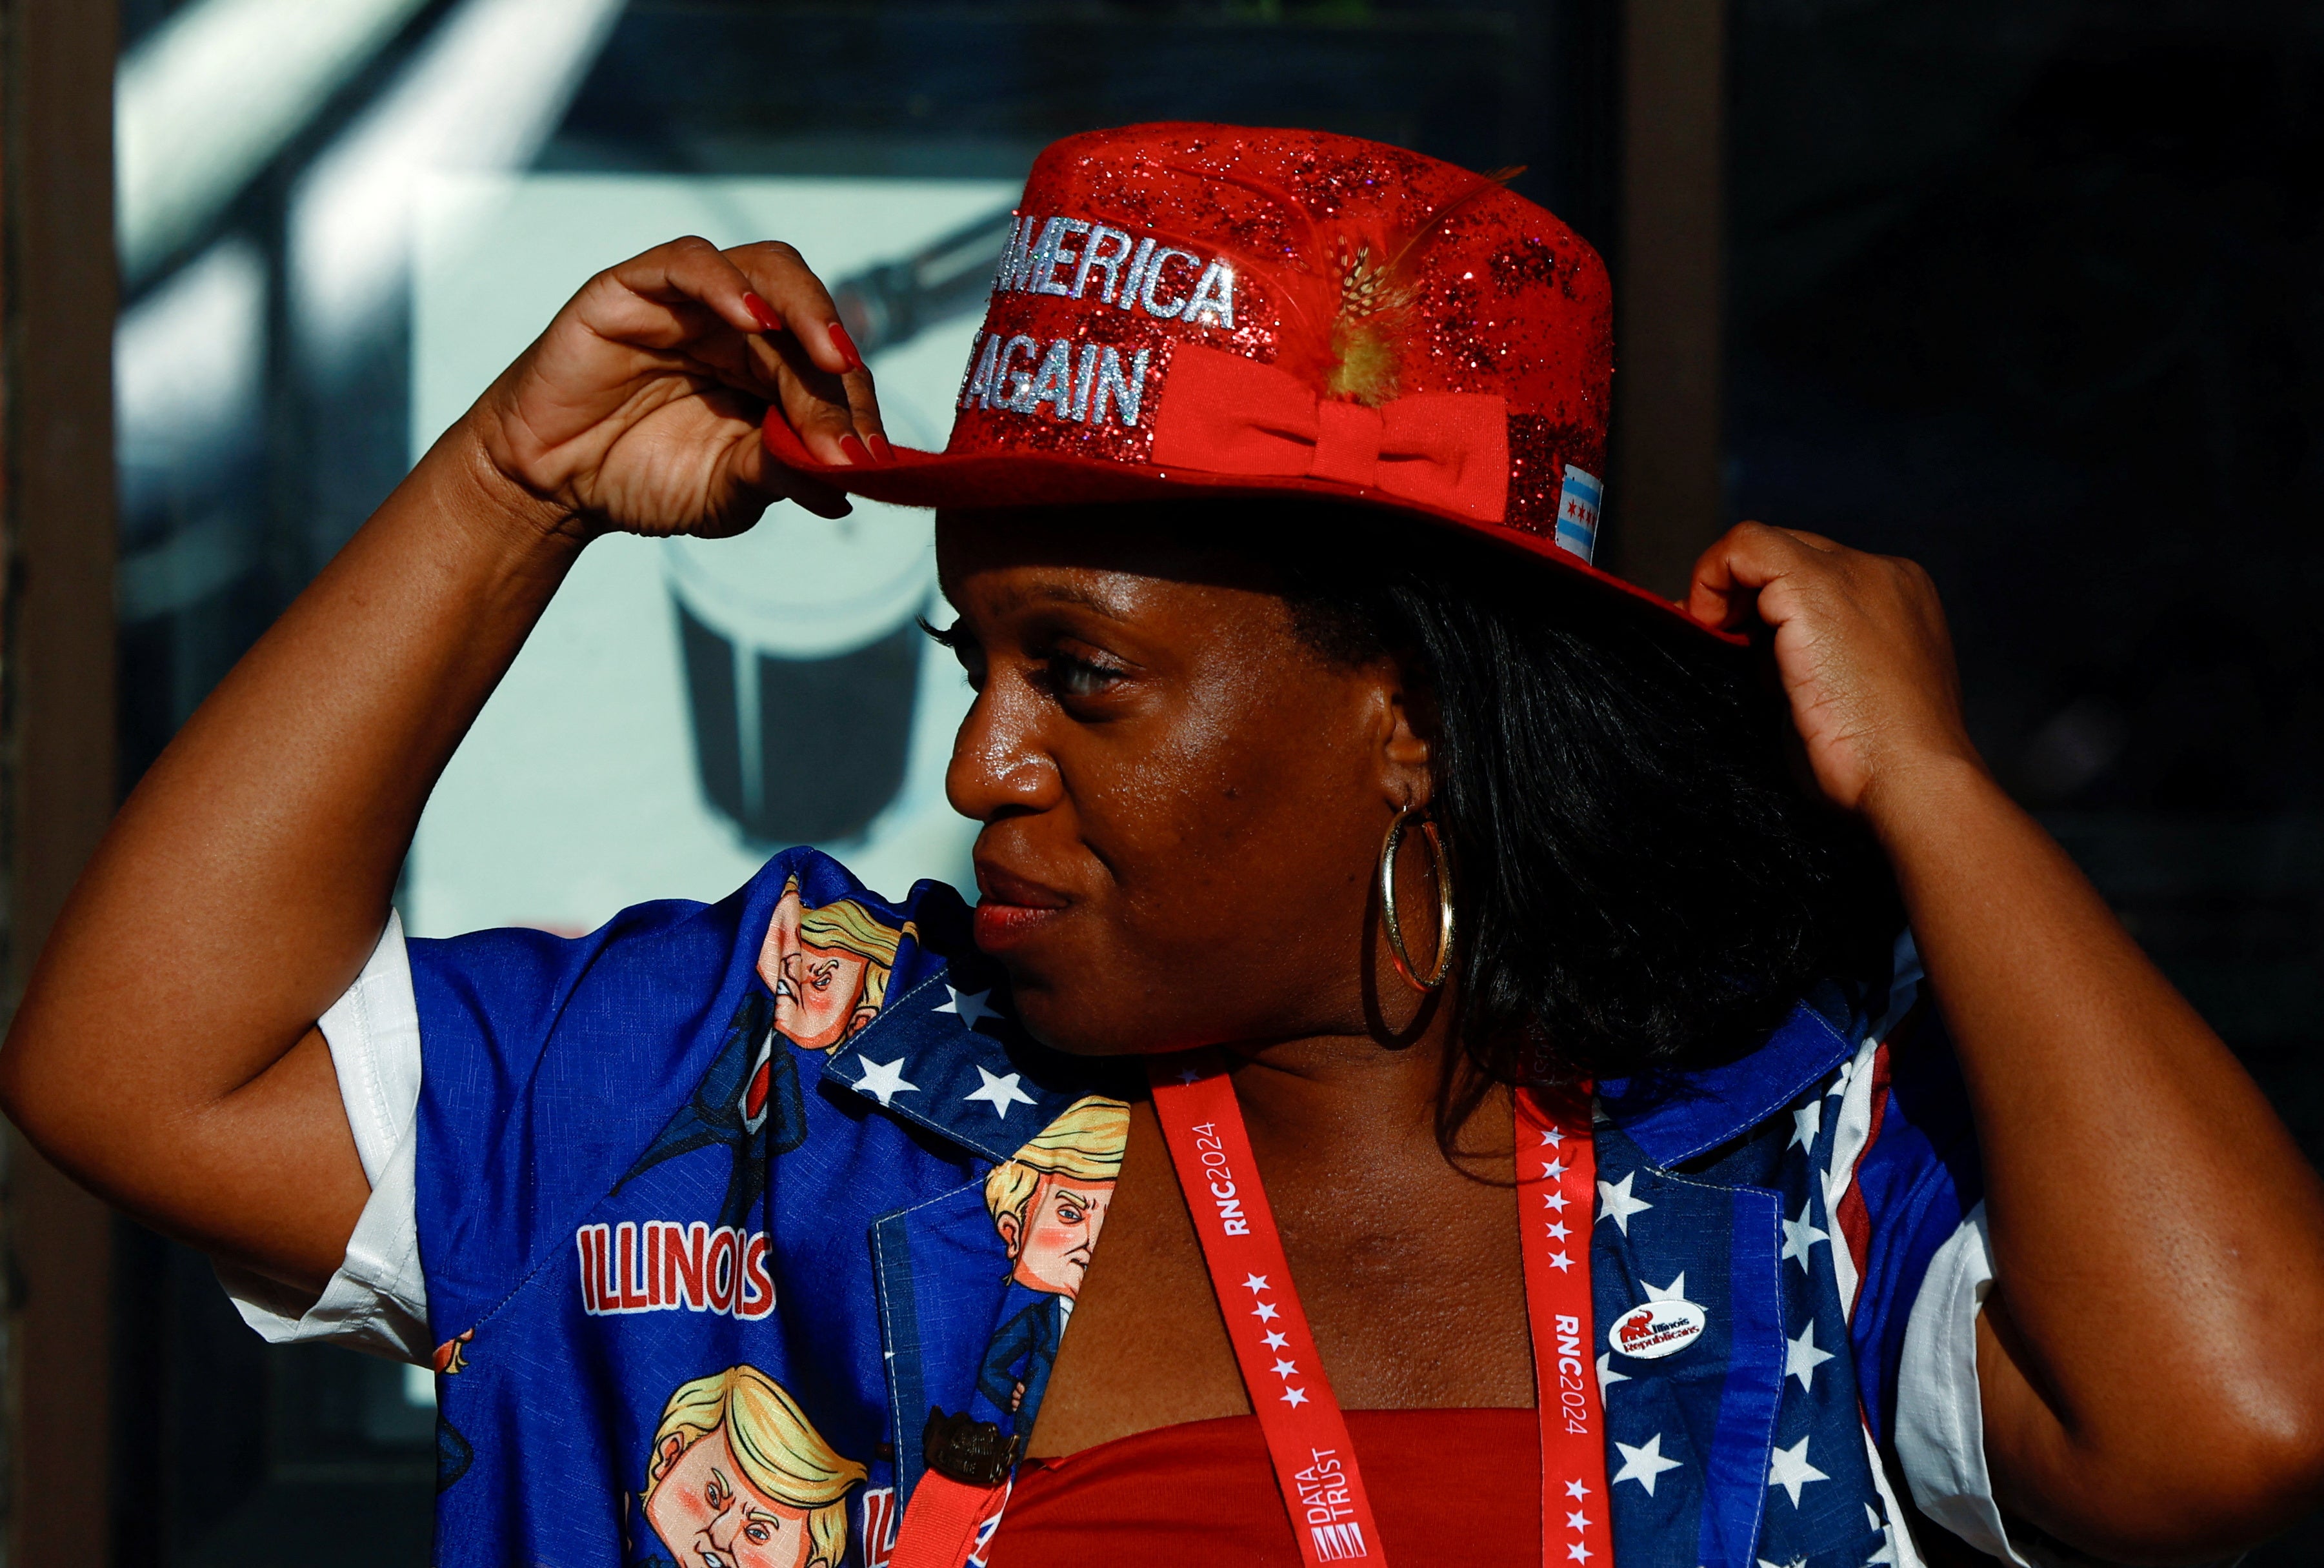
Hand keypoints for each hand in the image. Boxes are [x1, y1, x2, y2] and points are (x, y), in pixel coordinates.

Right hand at [458, 235, 882, 539]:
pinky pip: (690, 262)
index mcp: (771, 369)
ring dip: (807, 311)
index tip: (870, 459)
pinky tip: (754, 318)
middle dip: (836, 376)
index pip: (833, 367)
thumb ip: (783, 474)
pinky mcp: (633, 287)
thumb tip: (849, 486)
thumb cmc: (644, 480)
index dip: (857, 406)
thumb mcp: (727, 490)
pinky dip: (727, 283)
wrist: (552, 485)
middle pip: (811, 319)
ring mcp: (689, 301)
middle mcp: (738, 325)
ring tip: (830, 359)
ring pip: (767, 270)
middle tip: (848, 431)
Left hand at [1684, 522, 1981, 815]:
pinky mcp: (1816, 585)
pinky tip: (1707, 623)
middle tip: (1717, 644)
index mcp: (1900, 598)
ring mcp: (1854, 573)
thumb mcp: (1841, 693)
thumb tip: (1741, 641)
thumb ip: (1805, 655)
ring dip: (1725, 589)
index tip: (1736, 645)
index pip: (1817, 575)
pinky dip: (1712, 575)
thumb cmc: (1876, 762)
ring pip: (1764, 547)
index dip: (1766, 605)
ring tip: (1714, 639)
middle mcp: (1883, 573)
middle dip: (1743, 595)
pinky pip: (1745, 546)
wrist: (1913, 781)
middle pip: (1790, 556)